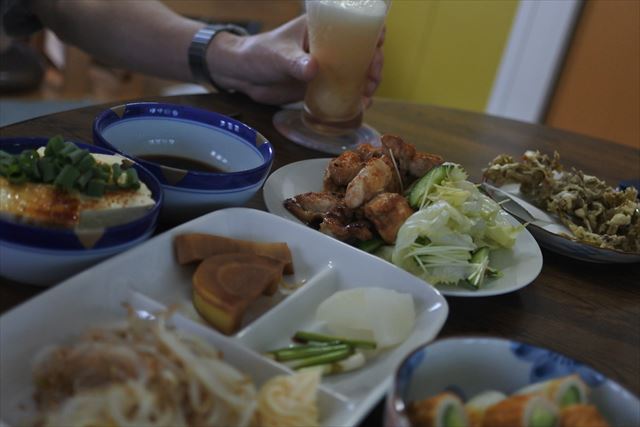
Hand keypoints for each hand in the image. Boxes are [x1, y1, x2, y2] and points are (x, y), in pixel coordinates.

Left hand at [209, 16, 384, 105]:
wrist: (243, 76)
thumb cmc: (258, 55)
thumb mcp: (277, 56)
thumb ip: (294, 62)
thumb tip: (313, 69)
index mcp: (321, 27)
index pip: (355, 23)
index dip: (372, 32)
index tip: (377, 47)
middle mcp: (329, 46)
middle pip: (362, 51)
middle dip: (374, 64)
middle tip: (371, 80)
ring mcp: (326, 66)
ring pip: (356, 72)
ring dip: (367, 83)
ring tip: (367, 97)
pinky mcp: (321, 85)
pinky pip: (343, 90)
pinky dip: (354, 97)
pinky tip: (360, 107)